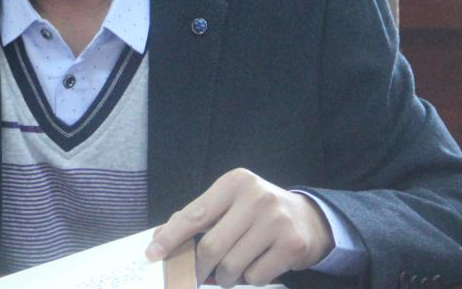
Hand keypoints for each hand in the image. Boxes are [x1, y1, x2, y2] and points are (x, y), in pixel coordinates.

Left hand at [145, 168, 333, 286]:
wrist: (309, 219)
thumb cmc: (258, 212)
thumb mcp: (231, 203)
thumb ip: (199, 216)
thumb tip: (161, 238)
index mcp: (235, 182)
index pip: (195, 213)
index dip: (171, 236)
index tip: (153, 253)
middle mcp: (256, 197)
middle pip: (212, 246)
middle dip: (200, 267)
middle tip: (198, 275)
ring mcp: (276, 221)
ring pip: (232, 266)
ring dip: (225, 276)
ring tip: (232, 269)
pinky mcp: (291, 245)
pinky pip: (255, 276)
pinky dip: (250, 279)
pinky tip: (258, 265)